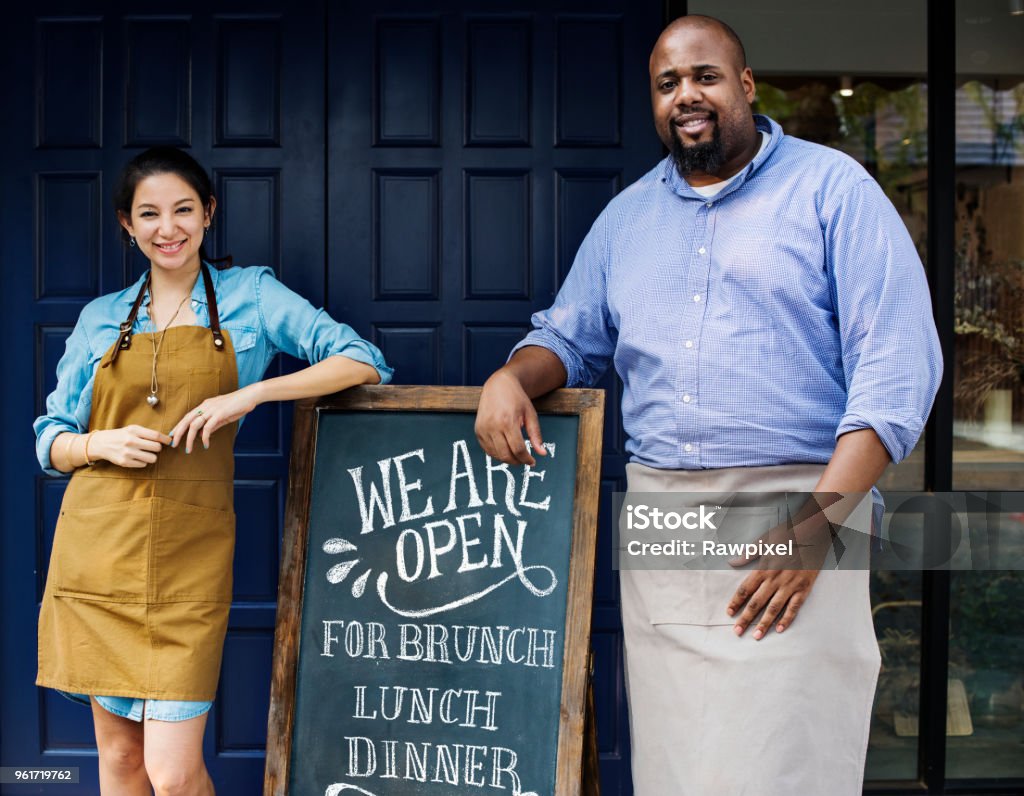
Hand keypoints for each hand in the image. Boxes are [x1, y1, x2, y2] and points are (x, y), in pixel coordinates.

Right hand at [91, 425, 171, 467]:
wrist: (101, 444)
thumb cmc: (121, 435)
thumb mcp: (132, 429)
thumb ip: (147, 433)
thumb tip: (166, 439)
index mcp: (134, 430)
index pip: (156, 435)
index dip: (166, 439)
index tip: (169, 442)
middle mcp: (131, 441)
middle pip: (156, 447)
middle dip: (158, 448)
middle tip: (153, 448)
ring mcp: (127, 453)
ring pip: (152, 458)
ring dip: (152, 456)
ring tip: (145, 453)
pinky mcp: (125, 462)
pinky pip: (143, 464)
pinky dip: (143, 461)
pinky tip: (136, 457)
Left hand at [170, 386, 258, 452]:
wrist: (250, 396)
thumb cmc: (238, 405)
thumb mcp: (223, 416)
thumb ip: (212, 425)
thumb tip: (201, 434)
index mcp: (205, 405)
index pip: (188, 416)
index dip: (179, 426)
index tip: (173, 435)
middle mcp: (206, 406)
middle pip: (186, 420)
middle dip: (178, 433)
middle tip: (173, 444)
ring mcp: (212, 409)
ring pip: (194, 425)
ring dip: (189, 438)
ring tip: (188, 449)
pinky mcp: (219, 413)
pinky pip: (208, 427)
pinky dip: (205, 437)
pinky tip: (206, 444)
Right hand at [475, 369, 546, 465]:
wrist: (498, 385)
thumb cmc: (516, 398)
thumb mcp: (530, 414)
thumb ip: (536, 435)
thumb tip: (542, 453)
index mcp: (508, 421)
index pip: (518, 449)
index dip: (526, 459)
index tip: (532, 462)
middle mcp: (493, 426)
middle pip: (505, 455)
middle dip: (517, 461)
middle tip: (524, 460)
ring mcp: (483, 429)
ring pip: (495, 454)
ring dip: (507, 458)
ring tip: (516, 454)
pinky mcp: (477, 430)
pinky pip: (487, 449)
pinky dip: (497, 453)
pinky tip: (505, 448)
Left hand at [726, 508, 834, 638]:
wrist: (812, 533)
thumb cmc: (787, 535)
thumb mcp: (764, 540)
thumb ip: (748, 553)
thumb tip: (732, 562)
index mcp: (763, 568)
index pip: (746, 589)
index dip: (736, 602)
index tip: (729, 612)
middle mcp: (775, 579)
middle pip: (757, 602)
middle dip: (746, 618)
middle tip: (737, 631)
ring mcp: (790, 585)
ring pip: (774, 608)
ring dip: (764, 623)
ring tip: (756, 636)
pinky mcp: (804, 588)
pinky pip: (794, 607)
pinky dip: (787, 619)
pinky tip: (780, 629)